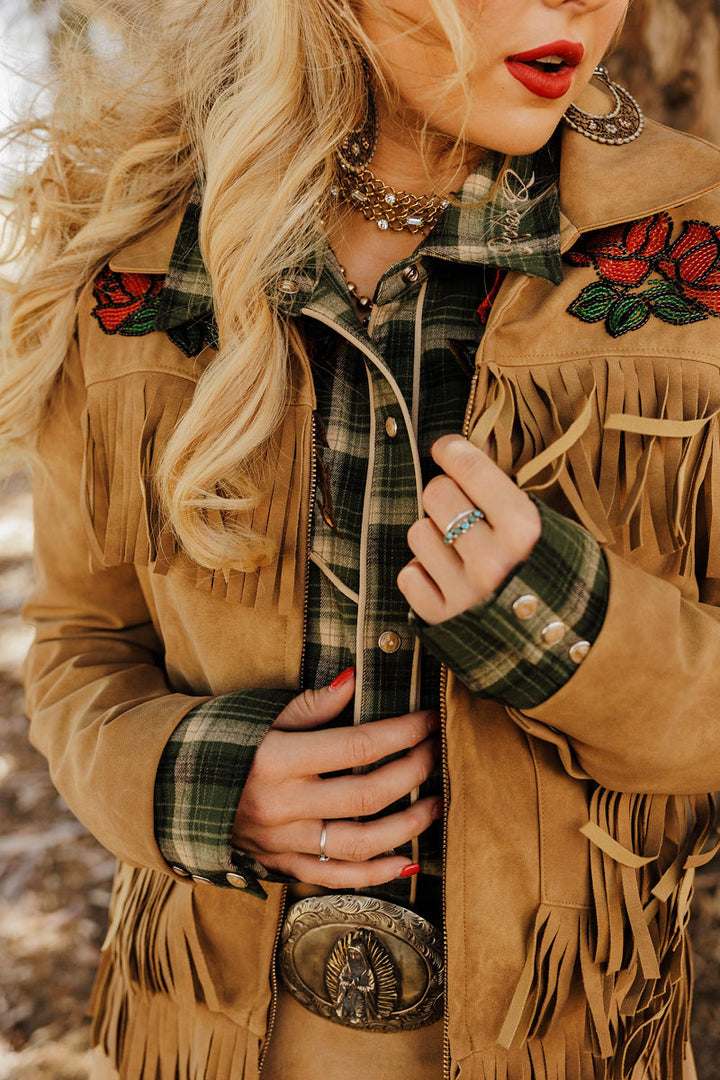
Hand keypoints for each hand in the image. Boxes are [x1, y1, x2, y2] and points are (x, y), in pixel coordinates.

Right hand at [233, 669, 440, 886]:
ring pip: (360, 843)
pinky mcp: (282, 864)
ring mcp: (284, 841)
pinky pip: (337, 878)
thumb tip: (355, 679)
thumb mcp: (260, 715)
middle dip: (413, 771)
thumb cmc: (222, 742)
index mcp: (278, 759)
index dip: (402, 732)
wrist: (171, 787)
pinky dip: (377, 874)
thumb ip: (311, 703)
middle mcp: (284, 805)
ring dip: (408, 825)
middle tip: (435, 753)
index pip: (358, 745)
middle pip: (368, 794)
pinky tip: (408, 861)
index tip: (427, 720)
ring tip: (436, 804)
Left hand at [398, 434, 540, 624]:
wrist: (571, 647)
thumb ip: (508, 494)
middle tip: (462, 510)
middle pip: (437, 494)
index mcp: (525, 530)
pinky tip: (447, 579)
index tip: (446, 449)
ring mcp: (465, 593)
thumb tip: (469, 450)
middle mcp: (493, 560)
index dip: (452, 450)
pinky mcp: (444, 620)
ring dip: (434, 537)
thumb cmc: (559, 576)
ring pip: (417, 532)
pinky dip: (423, 574)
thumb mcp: (550, 528)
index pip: (471, 468)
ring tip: (459, 551)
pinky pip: (408, 575)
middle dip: (446, 496)